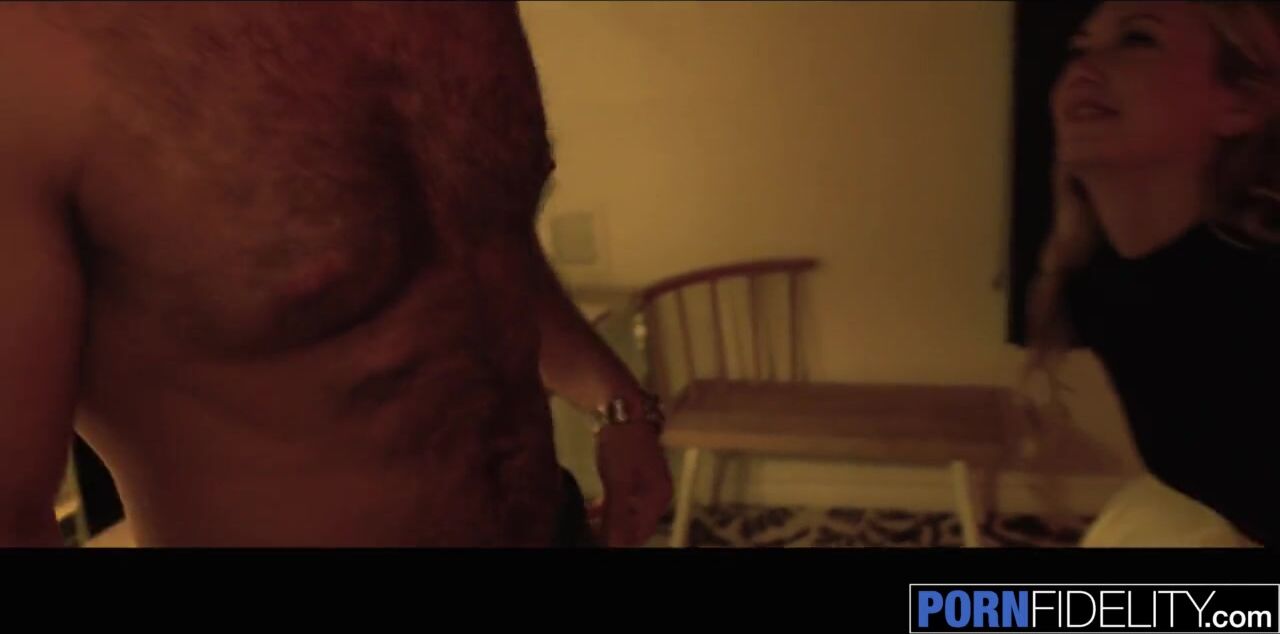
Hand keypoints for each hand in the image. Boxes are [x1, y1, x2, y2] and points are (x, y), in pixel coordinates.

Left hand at [595, 421, 672, 546]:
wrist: (621, 407)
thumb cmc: (621, 445)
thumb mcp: (618, 483)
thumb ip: (617, 517)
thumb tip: (615, 547)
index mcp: (659, 497)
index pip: (641, 533)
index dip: (619, 542)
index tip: (595, 544)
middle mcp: (657, 493)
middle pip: (635, 525)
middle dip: (613, 533)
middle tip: (587, 537)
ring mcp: (645, 483)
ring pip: (626, 512)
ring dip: (608, 521)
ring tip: (585, 526)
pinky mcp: (633, 474)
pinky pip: (621, 499)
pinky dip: (607, 506)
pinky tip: (590, 510)